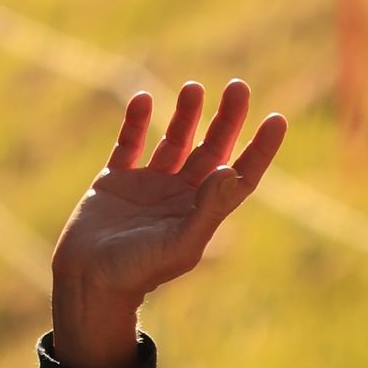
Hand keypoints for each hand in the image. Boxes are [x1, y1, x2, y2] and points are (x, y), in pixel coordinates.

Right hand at [47, 79, 287, 367]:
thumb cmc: (140, 270)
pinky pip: (129, 143)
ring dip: (186, 114)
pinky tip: (143, 100)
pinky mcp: (116, 181)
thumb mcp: (181, 243)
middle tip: (239, 87)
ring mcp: (148, 186)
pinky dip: (135, 121)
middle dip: (226, 119)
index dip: (260, 150)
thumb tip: (230, 170)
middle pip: (211, 149)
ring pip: (174, 141)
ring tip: (194, 88)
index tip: (277, 119)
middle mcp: (180, 196)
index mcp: (202, 213)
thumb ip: (208, 209)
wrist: (90, 280)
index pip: (239, 175)